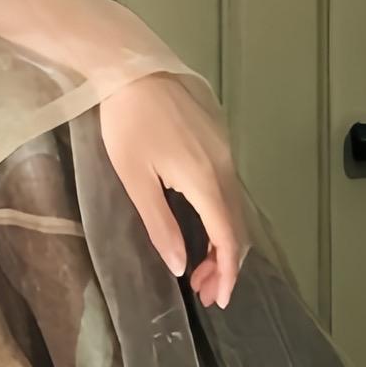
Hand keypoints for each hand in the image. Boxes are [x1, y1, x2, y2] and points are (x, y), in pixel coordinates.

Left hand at [98, 75, 246, 308]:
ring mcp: (225, 151)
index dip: (228, 272)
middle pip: (238, 225)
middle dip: (226, 264)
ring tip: (202, 268)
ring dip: (224, 242)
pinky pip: (229, 189)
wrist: (133, 68)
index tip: (221, 299)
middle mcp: (224, 167)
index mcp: (205, 179)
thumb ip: (161, 224)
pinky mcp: (218, 140)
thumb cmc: (127, 123)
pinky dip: (222, 217)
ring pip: (235, 207)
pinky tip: (203, 228)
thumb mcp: (136, 180)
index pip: (228, 236)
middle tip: (207, 292)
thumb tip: (180, 265)